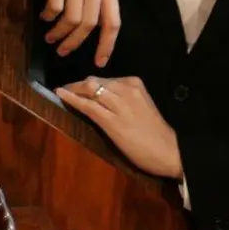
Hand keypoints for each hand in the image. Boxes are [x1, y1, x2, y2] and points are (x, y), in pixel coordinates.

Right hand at [19, 0, 120, 66]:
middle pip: (89, 25)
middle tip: (62, 52)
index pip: (113, 21)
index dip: (106, 45)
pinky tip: (45, 16)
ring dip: (59, 33)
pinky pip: (55, 6)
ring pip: (71, 19)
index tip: (99, 62)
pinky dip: (49, 16)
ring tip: (51, 36)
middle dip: (75, 43)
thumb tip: (91, 23)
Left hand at [56, 76, 180, 177]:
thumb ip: (124, 99)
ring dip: (72, 90)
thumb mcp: (141, 106)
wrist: (167, 150)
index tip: (79, 86)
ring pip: (89, 89)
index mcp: (135, 84)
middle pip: (94, 81)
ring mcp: (118, 104)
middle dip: (77, 84)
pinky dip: (71, 99)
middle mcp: (126, 89)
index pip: (105, 79)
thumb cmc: (155, 132)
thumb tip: (103, 98)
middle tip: (66, 89)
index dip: (89, 83)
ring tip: (62, 92)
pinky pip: (87, 105)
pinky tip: (60, 95)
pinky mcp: (111, 120)